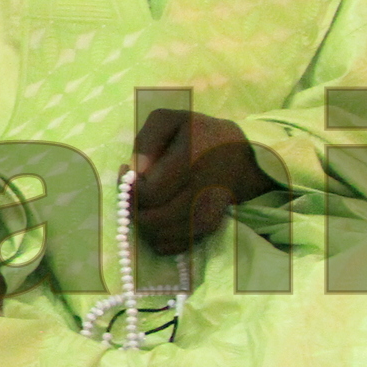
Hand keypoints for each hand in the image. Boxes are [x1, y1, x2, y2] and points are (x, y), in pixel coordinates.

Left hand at [130, 108, 276, 253]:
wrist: (240, 157)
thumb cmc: (199, 135)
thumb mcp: (171, 120)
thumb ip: (147, 139)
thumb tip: (135, 168)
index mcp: (191, 162)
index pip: (148, 193)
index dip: (129, 187)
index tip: (127, 171)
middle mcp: (201, 194)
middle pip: (149, 220)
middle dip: (133, 207)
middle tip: (135, 190)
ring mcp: (206, 216)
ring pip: (157, 237)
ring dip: (143, 223)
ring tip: (147, 201)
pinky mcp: (207, 230)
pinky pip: (170, 246)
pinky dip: (157, 236)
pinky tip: (158, 215)